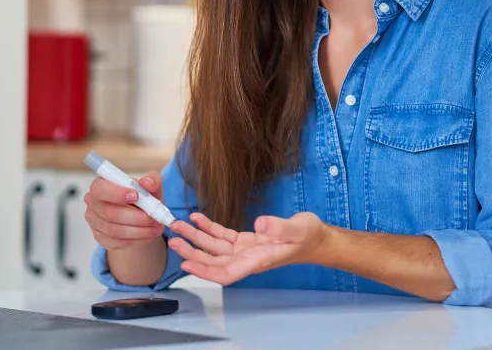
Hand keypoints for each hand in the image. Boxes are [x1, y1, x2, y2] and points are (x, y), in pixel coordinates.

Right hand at [83, 170, 165, 250]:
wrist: (141, 214)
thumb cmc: (142, 195)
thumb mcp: (151, 184)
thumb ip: (152, 180)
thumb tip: (147, 183)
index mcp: (101, 184)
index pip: (100, 188)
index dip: (116, 193)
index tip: (136, 196)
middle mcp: (94, 203)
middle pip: (108, 212)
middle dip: (135, 217)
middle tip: (154, 218)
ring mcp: (95, 222)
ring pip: (114, 230)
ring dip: (139, 230)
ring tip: (156, 227)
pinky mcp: (101, 237)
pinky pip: (117, 242)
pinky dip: (136, 239)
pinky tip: (149, 235)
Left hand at [168, 212, 328, 285]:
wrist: (318, 238)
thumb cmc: (310, 236)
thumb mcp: (299, 229)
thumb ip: (280, 226)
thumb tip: (260, 223)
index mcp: (258, 261)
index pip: (226, 273)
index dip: (205, 271)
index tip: (186, 264)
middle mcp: (248, 258)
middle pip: (214, 261)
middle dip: (192, 252)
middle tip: (173, 239)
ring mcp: (246, 250)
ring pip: (215, 248)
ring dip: (196, 238)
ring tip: (179, 226)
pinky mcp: (247, 240)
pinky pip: (223, 236)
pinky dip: (209, 228)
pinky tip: (198, 218)